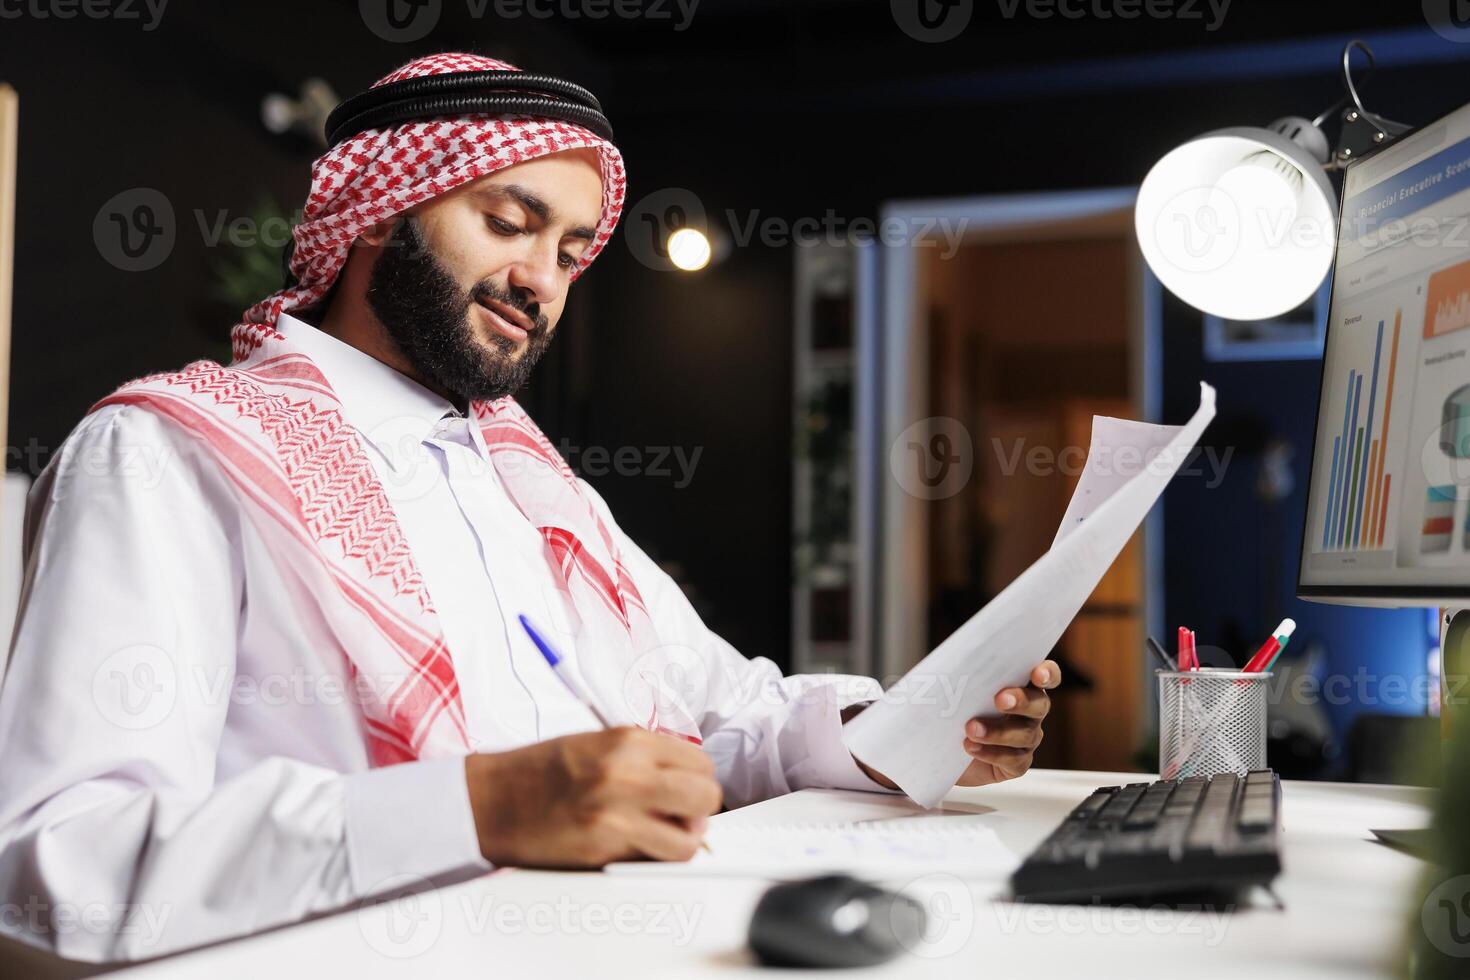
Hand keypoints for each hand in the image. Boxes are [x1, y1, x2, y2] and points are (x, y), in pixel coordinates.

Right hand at [464, 727, 721, 867]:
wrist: (489, 801)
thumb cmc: (537, 773)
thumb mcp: (596, 744)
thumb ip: (643, 757)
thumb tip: (686, 779)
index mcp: (627, 741)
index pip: (699, 762)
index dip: (697, 779)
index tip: (685, 789)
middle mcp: (628, 773)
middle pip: (706, 796)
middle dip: (700, 809)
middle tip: (682, 814)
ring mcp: (617, 814)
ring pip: (690, 838)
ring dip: (682, 840)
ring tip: (661, 835)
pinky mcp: (604, 850)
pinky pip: (655, 861)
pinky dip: (654, 859)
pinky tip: (635, 848)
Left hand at [957, 659, 1060, 786]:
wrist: (939, 747)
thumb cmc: (949, 710)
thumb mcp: (951, 689)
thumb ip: (959, 674)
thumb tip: (947, 666)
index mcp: (1020, 685)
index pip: (1046, 676)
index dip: (1047, 674)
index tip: (1037, 674)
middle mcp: (1030, 712)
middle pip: (1039, 704)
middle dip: (1021, 700)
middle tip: (1000, 699)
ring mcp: (1026, 738)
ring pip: (1025, 734)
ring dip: (998, 731)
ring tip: (971, 729)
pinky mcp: (1017, 764)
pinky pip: (1013, 760)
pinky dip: (992, 753)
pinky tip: (972, 748)